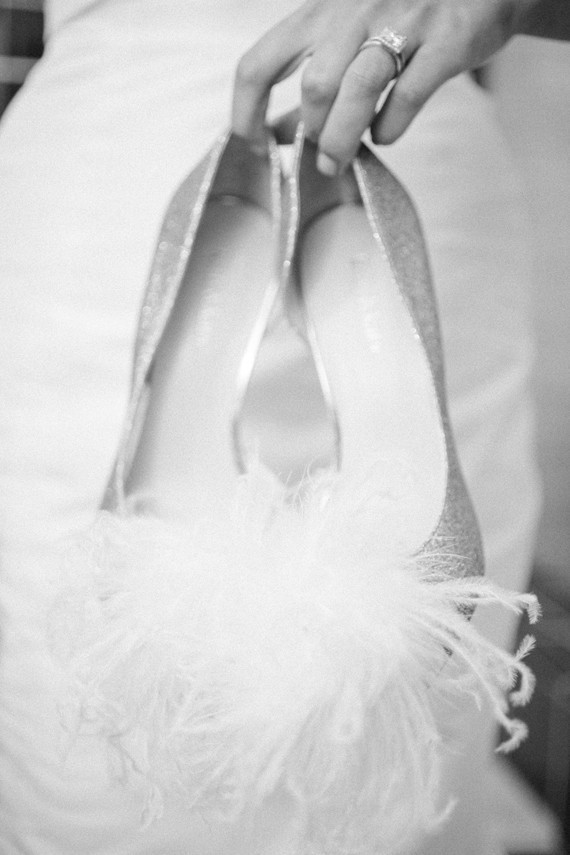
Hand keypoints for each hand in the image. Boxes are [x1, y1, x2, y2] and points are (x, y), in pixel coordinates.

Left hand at [231, 0, 535, 172]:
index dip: (246, 110)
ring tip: (340, 163)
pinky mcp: (446, 40)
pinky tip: (385, 135)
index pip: (261, 62)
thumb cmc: (405, 11)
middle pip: (314, 86)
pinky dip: (391, 125)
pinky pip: (409, 93)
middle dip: (312, 136)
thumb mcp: (348, 31)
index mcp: (320, 10)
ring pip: (357, 90)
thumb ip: (314, 75)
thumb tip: (276, 131)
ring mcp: (403, 22)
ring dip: (342, 139)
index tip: (252, 144)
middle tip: (320, 162)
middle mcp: (354, 11)